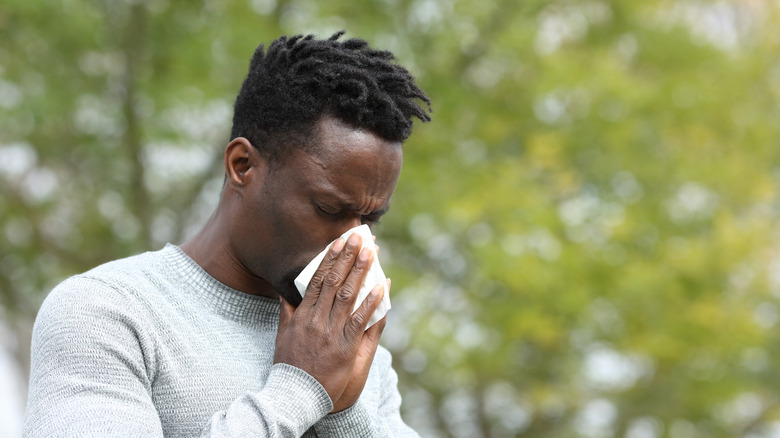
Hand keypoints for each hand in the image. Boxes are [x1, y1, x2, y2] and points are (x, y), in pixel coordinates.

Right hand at [274, 233, 385, 409]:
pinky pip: (359, 320)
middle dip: (348, 257)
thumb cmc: (289, 366)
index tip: (339, 242)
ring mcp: (331, 332)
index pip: (318, 280)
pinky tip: (380, 286)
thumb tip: (284, 294)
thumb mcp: (282, 336)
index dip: (330, 259)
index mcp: (302, 315)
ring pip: (347, 295)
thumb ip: (287, 313)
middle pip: (334, 281)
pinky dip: (370, 302)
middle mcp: (316, 319)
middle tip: (360, 237)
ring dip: (361, 272)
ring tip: (371, 253)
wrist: (295, 394)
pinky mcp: (345, 347)